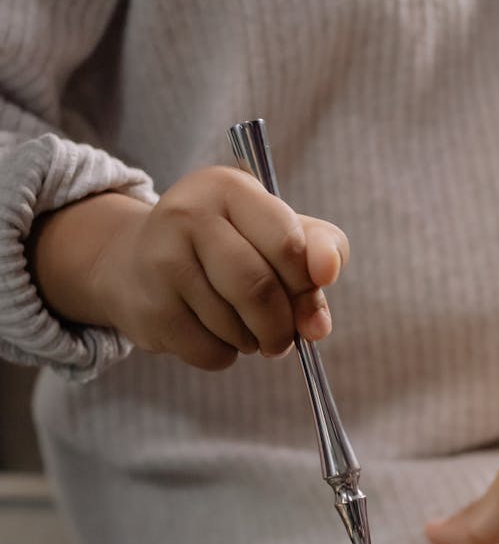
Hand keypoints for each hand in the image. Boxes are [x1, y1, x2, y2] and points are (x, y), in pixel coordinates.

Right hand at [88, 167, 348, 368]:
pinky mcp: (152, 309)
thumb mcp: (272, 230)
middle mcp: (189, 214)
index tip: (308, 295)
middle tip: (282, 337)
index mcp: (229, 188)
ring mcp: (163, 262)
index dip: (307, 283)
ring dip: (252, 341)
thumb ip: (314, 259)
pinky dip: (225, 355)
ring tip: (241, 327)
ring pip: (235, 327)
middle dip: (281, 326)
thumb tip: (318, 326)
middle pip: (259, 289)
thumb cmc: (224, 247)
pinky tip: (213, 335)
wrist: (134, 264)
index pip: (288, 244)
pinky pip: (211, 352)